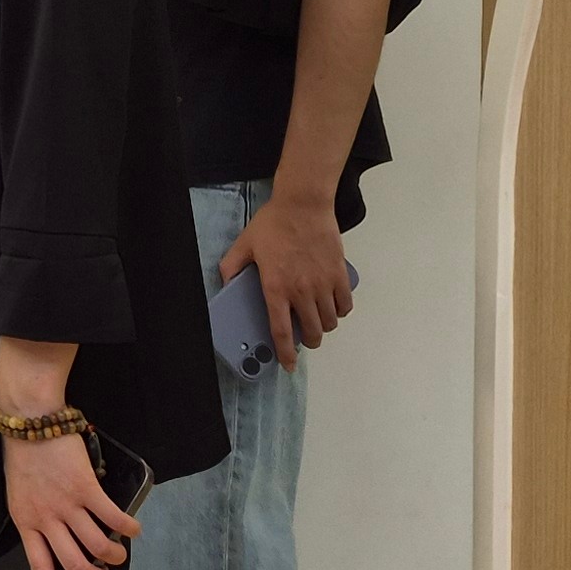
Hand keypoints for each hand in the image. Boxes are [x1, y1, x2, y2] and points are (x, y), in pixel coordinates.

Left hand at [2, 429, 138, 569]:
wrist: (29, 418)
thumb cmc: (23, 454)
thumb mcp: (21, 494)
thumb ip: (39, 518)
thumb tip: (62, 539)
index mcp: (25, 523)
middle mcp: (45, 519)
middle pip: (74, 566)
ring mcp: (66, 504)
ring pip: (96, 546)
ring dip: (115, 555)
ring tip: (120, 553)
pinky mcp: (86, 487)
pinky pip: (112, 517)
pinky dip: (127, 527)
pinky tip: (133, 529)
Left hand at [219, 195, 354, 366]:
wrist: (303, 204)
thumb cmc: (274, 223)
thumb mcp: (244, 244)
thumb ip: (231, 267)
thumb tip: (225, 283)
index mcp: (276, 287)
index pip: (281, 331)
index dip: (285, 353)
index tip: (287, 364)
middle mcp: (302, 290)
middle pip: (311, 332)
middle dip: (307, 341)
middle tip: (302, 337)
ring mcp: (323, 283)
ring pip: (330, 322)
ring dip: (323, 327)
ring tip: (315, 319)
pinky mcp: (339, 274)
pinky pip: (345, 305)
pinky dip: (340, 310)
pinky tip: (331, 305)